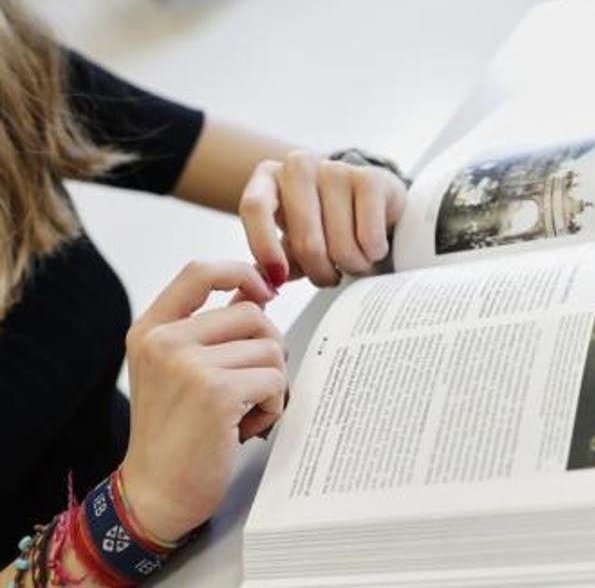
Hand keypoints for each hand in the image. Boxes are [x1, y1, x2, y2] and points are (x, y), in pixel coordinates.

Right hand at [121, 261, 284, 542]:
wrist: (156, 493)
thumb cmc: (177, 433)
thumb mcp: (178, 370)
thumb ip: (212, 330)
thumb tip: (258, 290)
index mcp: (151, 329)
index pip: (200, 271)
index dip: (242, 272)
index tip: (266, 290)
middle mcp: (163, 341)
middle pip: (252, 313)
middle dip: (267, 349)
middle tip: (250, 388)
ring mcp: (187, 364)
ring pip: (270, 348)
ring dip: (270, 384)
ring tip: (242, 413)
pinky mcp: (215, 392)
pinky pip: (275, 380)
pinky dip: (272, 407)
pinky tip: (246, 428)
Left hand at [240, 151, 406, 287]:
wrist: (367, 203)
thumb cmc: (320, 225)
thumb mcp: (289, 242)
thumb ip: (271, 264)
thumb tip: (260, 287)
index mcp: (268, 178)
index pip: (255, 207)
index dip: (264, 246)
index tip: (278, 278)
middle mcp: (299, 166)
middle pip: (304, 238)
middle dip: (319, 271)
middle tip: (328, 278)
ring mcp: (336, 169)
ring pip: (341, 244)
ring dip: (351, 265)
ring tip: (352, 260)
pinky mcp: (371, 178)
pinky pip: (369, 236)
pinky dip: (373, 253)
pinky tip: (372, 246)